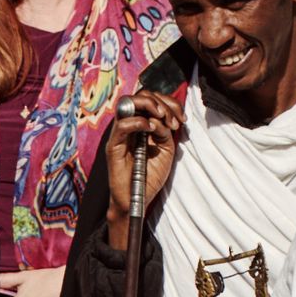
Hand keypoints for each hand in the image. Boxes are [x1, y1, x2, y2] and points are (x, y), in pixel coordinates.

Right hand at [105, 90, 182, 251]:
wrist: (137, 200)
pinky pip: (122, 126)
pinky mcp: (113, 147)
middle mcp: (128, 126)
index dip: (169, 103)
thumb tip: (165, 118)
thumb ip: (166, 131)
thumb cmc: (149, 176)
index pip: (150, 99)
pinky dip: (139, 122)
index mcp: (141, 124)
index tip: (182, 119)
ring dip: (150, 106)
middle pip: (139, 96)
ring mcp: (119, 135)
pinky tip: (151, 129)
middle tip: (173, 120)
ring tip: (162, 119)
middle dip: (161, 102)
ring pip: (128, 104)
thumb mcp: (165, 150)